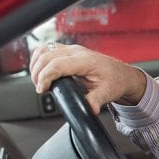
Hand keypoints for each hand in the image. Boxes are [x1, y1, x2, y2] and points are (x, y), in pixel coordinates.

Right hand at [29, 42, 146, 112]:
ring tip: (39, 81)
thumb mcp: (108, 93)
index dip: (45, 77)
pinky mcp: (68, 52)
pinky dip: (39, 59)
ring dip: (36, 64)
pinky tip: (41, 72)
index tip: (42, 90)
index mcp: (86, 60)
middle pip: (47, 56)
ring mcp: (72, 50)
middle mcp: (77, 52)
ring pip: (44, 49)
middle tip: (40, 89)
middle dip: (37, 73)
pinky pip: (47, 50)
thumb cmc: (116, 81)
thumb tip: (90, 109)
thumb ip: (96, 100)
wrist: (123, 75)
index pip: (57, 64)